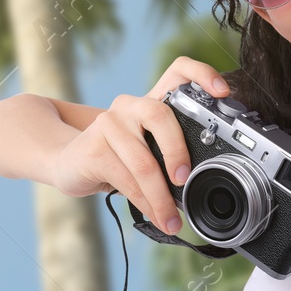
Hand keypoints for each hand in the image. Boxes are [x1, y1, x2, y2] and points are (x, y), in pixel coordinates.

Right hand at [49, 57, 231, 235]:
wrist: (68, 163)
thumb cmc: (116, 157)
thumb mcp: (147, 148)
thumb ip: (171, 152)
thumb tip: (204, 183)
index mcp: (150, 101)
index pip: (178, 70)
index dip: (202, 74)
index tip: (222, 93)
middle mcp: (130, 105)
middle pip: (160, 114)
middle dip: (177, 151)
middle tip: (185, 180)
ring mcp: (109, 124)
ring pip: (144, 162)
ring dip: (161, 198)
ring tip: (171, 220)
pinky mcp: (94, 148)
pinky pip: (127, 180)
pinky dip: (145, 204)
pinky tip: (154, 216)